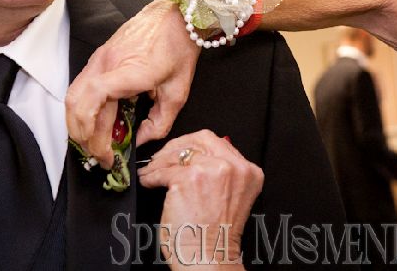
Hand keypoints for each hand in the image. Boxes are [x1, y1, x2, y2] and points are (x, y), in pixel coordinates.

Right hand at [66, 0, 199, 167]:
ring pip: (73, 96)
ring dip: (78, 124)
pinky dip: (81, 109)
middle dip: (86, 138)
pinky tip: (95, 122)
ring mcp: (100, 57)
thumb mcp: (179, 92)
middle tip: (102, 157)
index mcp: (130, 70)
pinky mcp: (99, 56)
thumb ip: (160, 122)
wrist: (176, 14)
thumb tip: (142, 140)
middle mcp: (108, 62)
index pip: (94, 100)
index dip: (93, 132)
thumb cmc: (180, 47)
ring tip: (95, 143)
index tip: (106, 153)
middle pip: (78, 105)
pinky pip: (80, 86)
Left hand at [138, 130, 263, 269]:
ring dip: (160, 162)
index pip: (218, 142)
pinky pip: (162, 171)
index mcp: (248, 171)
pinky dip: (150, 176)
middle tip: (162, 156)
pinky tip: (148, 180)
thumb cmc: (216, 235)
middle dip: (176, 146)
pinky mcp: (187, 178)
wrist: (209, 256)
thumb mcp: (232, 196)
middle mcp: (232, 166)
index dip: (195, 145)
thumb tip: (200, 156)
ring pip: (178, 153)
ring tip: (151, 170)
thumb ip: (224, 173)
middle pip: (199, 140)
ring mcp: (210, 170)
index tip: (182, 150)